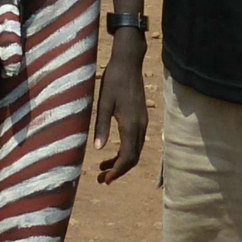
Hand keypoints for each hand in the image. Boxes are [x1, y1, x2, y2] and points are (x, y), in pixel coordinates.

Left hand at [94, 36, 147, 183]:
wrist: (129, 62)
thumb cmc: (113, 80)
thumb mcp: (103, 103)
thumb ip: (101, 127)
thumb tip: (98, 149)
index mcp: (131, 125)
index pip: (128, 157)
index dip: (117, 171)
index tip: (105, 179)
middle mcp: (141, 126)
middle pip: (133, 158)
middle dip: (118, 171)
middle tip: (101, 179)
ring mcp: (143, 122)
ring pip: (135, 151)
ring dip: (121, 162)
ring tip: (103, 168)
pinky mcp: (141, 118)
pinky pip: (136, 142)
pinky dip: (125, 152)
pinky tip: (112, 152)